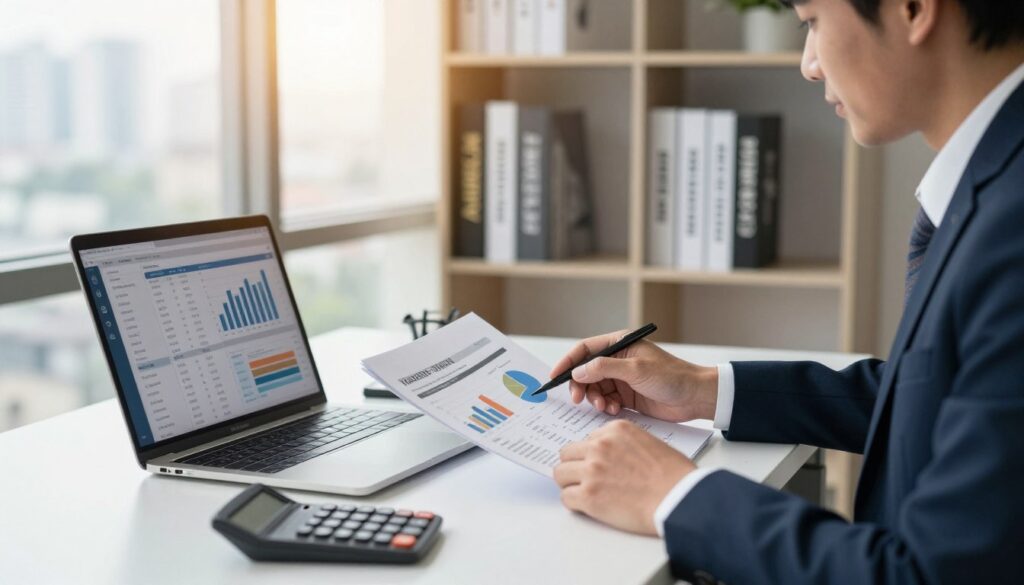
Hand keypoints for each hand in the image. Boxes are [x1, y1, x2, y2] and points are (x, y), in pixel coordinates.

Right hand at [549, 330, 717, 422]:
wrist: (695, 397)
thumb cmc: (672, 376)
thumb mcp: (636, 370)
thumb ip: (604, 368)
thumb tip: (578, 371)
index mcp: (620, 344)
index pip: (585, 350)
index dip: (568, 362)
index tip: (555, 376)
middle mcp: (618, 359)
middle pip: (586, 371)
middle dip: (580, 385)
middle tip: (579, 399)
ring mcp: (621, 378)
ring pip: (594, 388)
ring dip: (594, 399)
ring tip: (604, 407)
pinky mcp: (626, 396)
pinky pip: (605, 401)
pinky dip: (605, 407)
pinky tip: (614, 410)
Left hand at [554, 419, 696, 534]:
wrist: (679, 498)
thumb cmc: (673, 475)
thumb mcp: (648, 442)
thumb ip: (623, 444)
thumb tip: (610, 456)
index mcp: (614, 430)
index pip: (586, 440)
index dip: (589, 455)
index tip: (594, 465)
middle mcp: (599, 446)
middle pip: (567, 454)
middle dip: (574, 467)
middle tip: (583, 479)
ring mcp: (591, 470)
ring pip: (560, 474)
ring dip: (570, 484)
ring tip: (583, 493)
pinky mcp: (589, 496)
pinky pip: (566, 498)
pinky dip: (574, 503)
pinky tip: (587, 506)